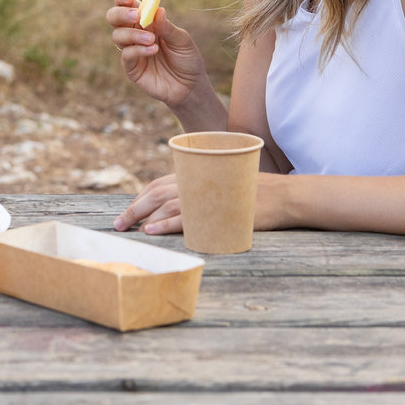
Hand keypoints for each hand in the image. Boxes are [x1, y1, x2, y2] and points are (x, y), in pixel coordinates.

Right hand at [106, 0, 211, 110]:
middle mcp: (134, 34)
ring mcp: (131, 50)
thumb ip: (168, 27)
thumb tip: (157, 11)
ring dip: (133, 34)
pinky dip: (137, 50)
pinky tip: (153, 50)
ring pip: (117, 35)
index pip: (127, 5)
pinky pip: (126, 55)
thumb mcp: (182, 40)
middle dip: (121, 13)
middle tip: (135, 16)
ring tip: (152, 40)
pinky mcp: (131, 68)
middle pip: (114, 18)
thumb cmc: (187, 59)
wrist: (190, 86)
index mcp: (146, 22)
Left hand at [114, 172, 287, 234]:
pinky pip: (184, 219)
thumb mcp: (225, 184)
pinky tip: (152, 230)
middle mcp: (199, 181)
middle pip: (157, 193)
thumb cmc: (256, 192)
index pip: (160, 183)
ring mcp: (207, 196)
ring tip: (129, 227)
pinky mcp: (216, 211)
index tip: (129, 211)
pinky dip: (165, 224)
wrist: (286, 196)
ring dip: (144, 216)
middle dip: (135, 208)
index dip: (141, 197)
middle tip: (118, 223)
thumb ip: (204, 190)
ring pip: (166, 205)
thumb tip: (184, 205)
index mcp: (199, 174)